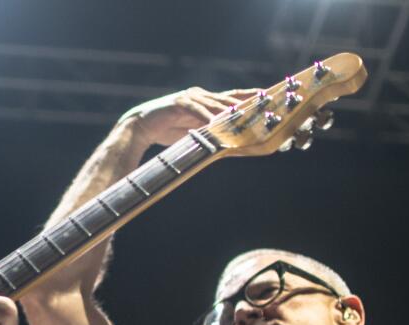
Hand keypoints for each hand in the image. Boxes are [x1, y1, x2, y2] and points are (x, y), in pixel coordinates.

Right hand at [118, 86, 260, 149]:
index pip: (232, 98)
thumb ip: (209, 133)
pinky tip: (218, 122)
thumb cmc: (166, 130)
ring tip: (248, 114)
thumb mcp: (193, 132)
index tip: (267, 98)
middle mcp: (200, 96)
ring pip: (215, 103)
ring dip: (232, 110)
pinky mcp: (179, 103)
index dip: (249, 97)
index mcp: (204, 101)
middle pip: (228, 98)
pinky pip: (197, 110)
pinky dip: (208, 116)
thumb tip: (228, 143)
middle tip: (266, 102)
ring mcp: (190, 98)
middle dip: (248, 101)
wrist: (141, 126)